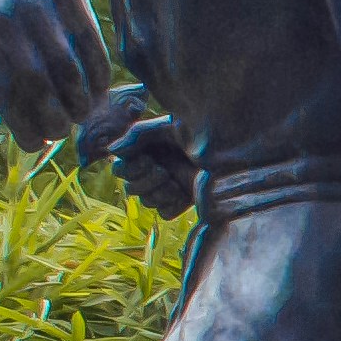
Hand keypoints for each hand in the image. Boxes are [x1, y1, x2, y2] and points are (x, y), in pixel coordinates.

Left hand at [0, 0, 109, 146]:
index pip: (7, 98)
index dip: (26, 128)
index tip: (36, 140)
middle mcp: (4, 21)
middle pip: (41, 87)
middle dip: (56, 120)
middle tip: (62, 130)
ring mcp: (36, 1)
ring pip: (68, 66)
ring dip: (81, 99)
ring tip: (82, 112)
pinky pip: (88, 37)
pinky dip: (98, 68)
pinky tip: (98, 84)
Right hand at [77, 87, 196, 217]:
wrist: (228, 151)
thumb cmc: (198, 133)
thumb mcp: (167, 127)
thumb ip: (137, 135)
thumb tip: (112, 149)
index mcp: (145, 153)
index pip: (121, 170)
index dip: (131, 169)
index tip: (150, 160)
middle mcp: (152, 172)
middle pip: (131, 189)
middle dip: (147, 181)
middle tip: (165, 172)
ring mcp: (166, 189)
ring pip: (147, 202)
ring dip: (160, 193)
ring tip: (176, 183)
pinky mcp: (181, 203)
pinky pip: (165, 213)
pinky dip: (173, 204)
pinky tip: (184, 194)